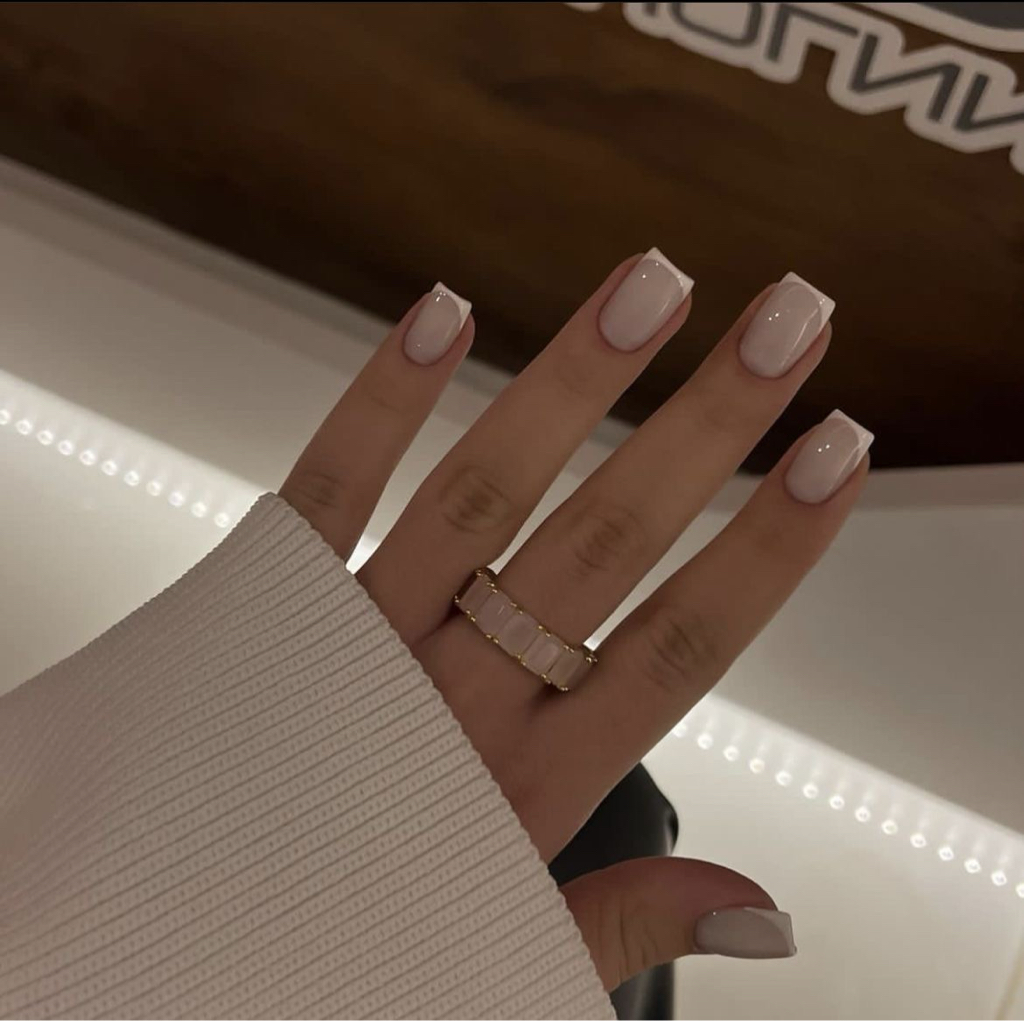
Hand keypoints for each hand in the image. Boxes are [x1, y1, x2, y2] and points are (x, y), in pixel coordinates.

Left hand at [279, 254, 868, 988]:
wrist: (174, 941)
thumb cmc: (351, 941)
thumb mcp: (507, 944)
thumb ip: (631, 926)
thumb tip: (770, 917)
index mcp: (527, 790)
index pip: (678, 650)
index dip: (767, 549)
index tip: (840, 452)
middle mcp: (453, 702)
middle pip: (600, 546)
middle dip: (704, 428)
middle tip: (788, 321)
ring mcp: (359, 644)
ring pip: (480, 501)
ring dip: (571, 388)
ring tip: (650, 285)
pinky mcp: (272, 607)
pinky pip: (325, 494)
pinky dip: (381, 405)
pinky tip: (445, 314)